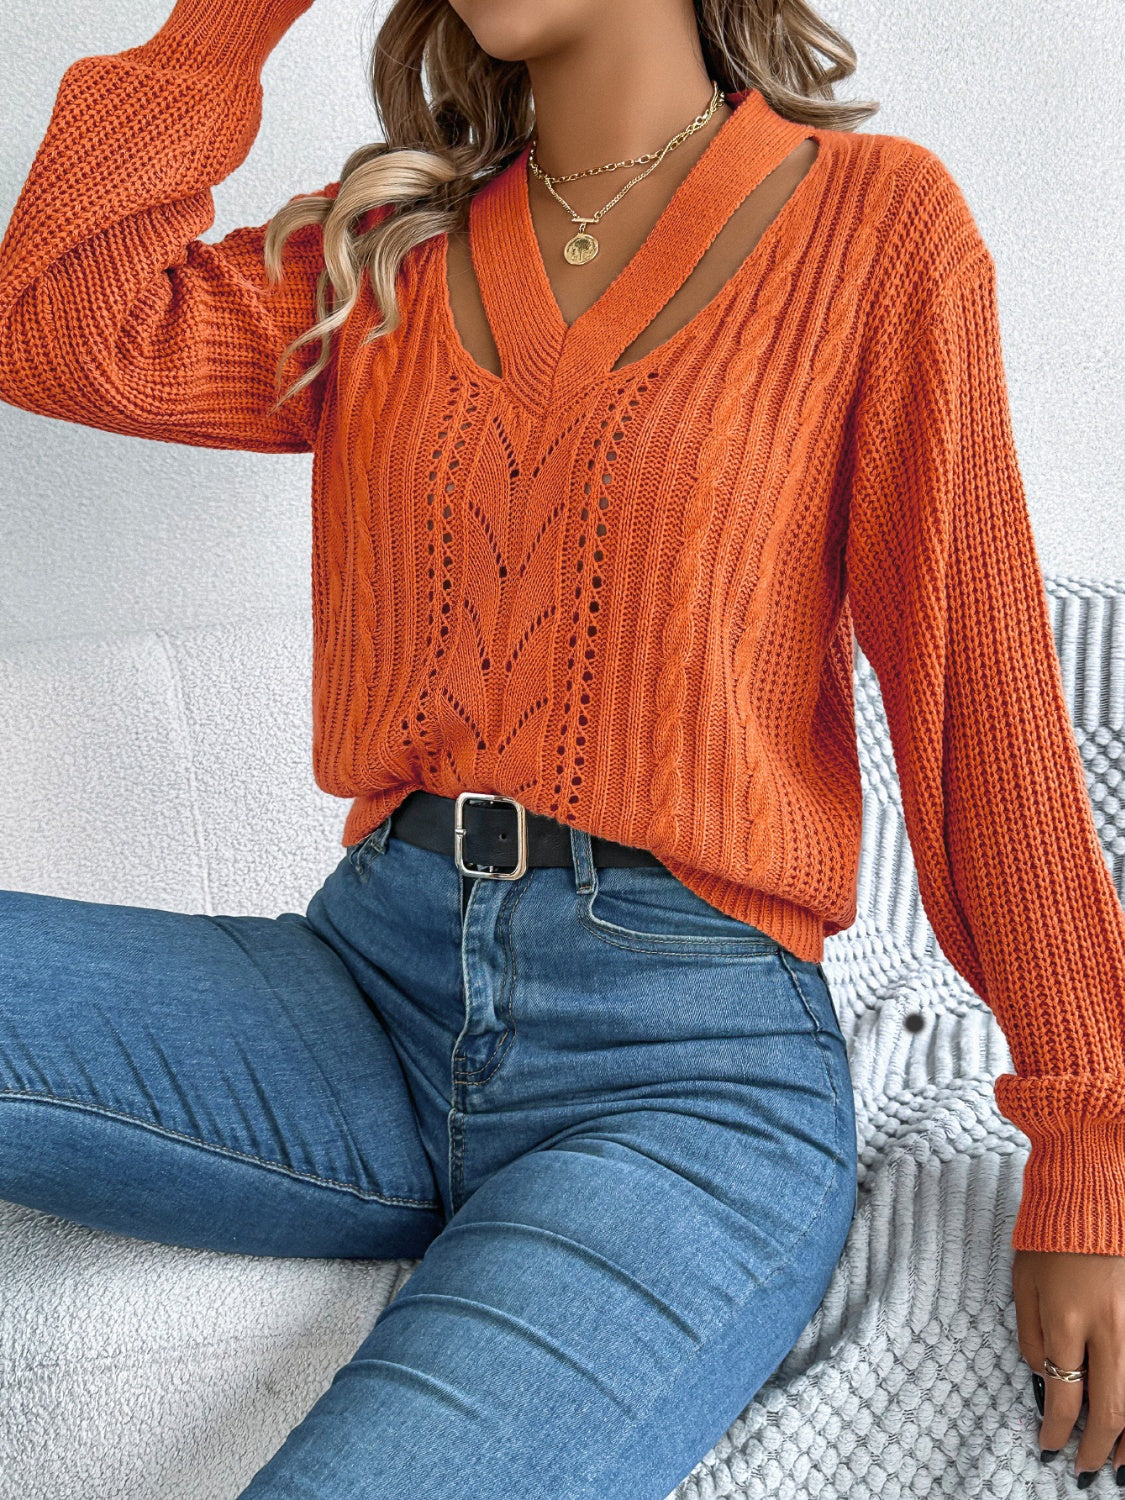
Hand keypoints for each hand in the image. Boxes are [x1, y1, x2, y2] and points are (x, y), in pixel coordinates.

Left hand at [1014, 1248, 1124, 1483]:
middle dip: (1097, 1448)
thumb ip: (1031, 1337)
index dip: (1056, 1430)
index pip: (1064, 1394)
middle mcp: (1110, 1328)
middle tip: (1085, 1471)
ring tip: (1117, 1463)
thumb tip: (1042, 1380)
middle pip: (1111, 1409)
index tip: (1047, 1447)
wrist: (1088, 1197)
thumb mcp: (1024, 1284)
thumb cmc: (1048, 1239)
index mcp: (1067, 1318)